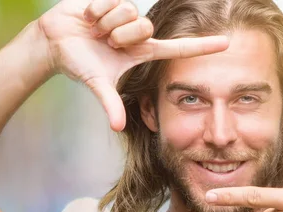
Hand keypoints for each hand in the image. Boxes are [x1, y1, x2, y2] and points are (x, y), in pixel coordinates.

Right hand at [37, 0, 228, 130]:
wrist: (55, 42)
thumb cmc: (80, 63)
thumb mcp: (97, 83)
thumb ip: (110, 104)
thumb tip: (117, 127)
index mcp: (144, 52)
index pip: (180, 48)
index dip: (202, 47)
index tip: (227, 44)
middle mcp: (140, 33)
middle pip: (145, 28)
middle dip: (120, 36)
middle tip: (106, 42)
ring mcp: (128, 15)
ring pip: (129, 13)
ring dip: (107, 24)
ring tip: (96, 31)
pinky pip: (112, 1)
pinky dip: (96, 12)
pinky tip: (89, 18)